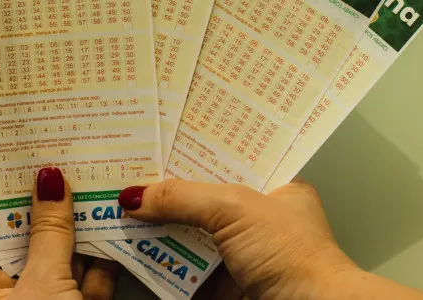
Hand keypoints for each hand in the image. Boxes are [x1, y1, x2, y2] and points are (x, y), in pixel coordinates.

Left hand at [0, 167, 119, 299]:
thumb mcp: (42, 284)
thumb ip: (50, 235)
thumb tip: (51, 184)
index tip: (15, 161)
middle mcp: (9, 297)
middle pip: (28, 241)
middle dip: (47, 206)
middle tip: (60, 164)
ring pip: (62, 258)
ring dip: (81, 227)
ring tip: (93, 184)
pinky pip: (89, 280)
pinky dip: (103, 256)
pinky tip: (113, 224)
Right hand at [119, 178, 422, 299]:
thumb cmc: (297, 257)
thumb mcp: (234, 209)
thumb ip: (183, 196)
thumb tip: (137, 195)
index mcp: (274, 184)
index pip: (225, 156)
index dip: (191, 148)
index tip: (156, 140)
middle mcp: (259, 215)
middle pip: (202, 194)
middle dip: (168, 188)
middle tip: (130, 174)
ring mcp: (242, 250)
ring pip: (191, 230)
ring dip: (161, 224)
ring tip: (125, 209)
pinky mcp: (226, 281)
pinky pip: (186, 265)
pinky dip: (164, 260)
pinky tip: (139, 248)